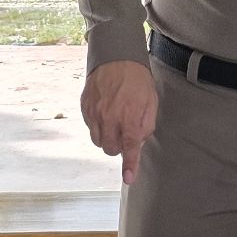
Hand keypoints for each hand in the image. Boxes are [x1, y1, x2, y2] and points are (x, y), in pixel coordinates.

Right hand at [81, 60, 157, 183]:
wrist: (116, 57)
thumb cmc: (136, 79)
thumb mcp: (151, 102)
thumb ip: (146, 125)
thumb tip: (139, 142)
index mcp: (129, 115)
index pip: (129, 147)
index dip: (130, 165)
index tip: (129, 178)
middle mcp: (110, 116)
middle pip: (110, 149)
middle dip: (119, 147)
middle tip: (125, 133)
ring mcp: (95, 112)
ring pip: (98, 141)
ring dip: (107, 138)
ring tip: (114, 122)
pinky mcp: (85, 107)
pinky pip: (90, 127)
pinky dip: (98, 127)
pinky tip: (105, 113)